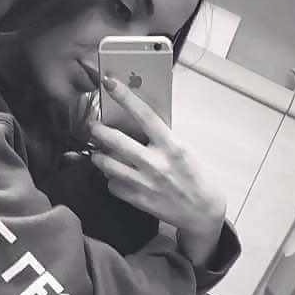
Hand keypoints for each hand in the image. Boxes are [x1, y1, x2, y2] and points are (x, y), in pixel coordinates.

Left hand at [89, 75, 225, 266]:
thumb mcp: (183, 150)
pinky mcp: (138, 200)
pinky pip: (113, 185)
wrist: (202, 211)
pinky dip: (111, 179)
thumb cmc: (193, 175)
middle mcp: (156, 163)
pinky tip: (117, 177)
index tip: (109, 82)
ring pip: (107, 165)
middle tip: (93, 126)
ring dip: (98, 156)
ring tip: (99, 153)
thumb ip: (160, 137)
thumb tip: (134, 121)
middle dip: (99, 131)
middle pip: (116, 142)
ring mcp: (145, 183)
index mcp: (172, 146)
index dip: (124, 96)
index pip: (144, 115)